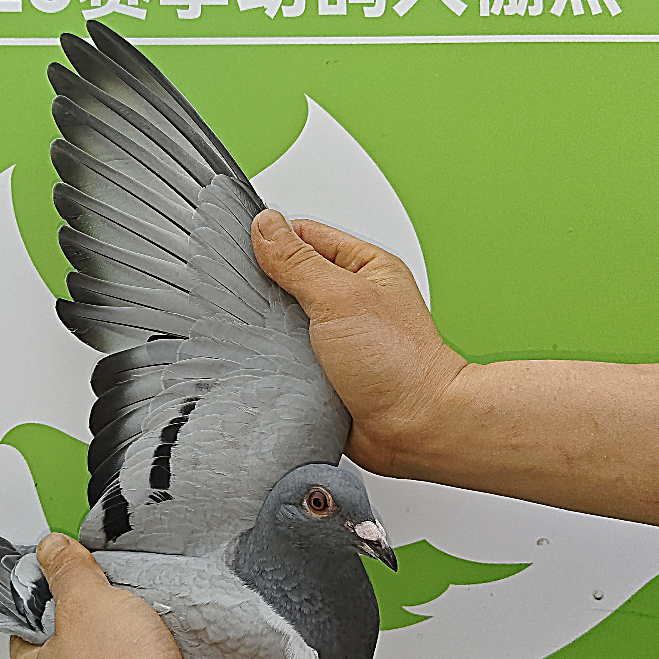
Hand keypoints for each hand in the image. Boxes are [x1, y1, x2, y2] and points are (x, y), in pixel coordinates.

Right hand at [251, 210, 467, 476]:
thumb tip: (266, 226)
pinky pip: (287, 358)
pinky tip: (265, 364)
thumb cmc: (401, 365)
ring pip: (285, 321)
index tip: (243, 252)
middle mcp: (352, 300)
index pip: (305, 236)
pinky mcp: (324, 373)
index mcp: (365, 267)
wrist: (414, 432)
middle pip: (291, 278)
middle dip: (267, 288)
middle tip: (249, 298)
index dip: (272, 240)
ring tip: (259, 335)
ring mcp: (337, 338)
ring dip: (269, 331)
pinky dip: (274, 362)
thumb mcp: (340, 297)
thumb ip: (298, 261)